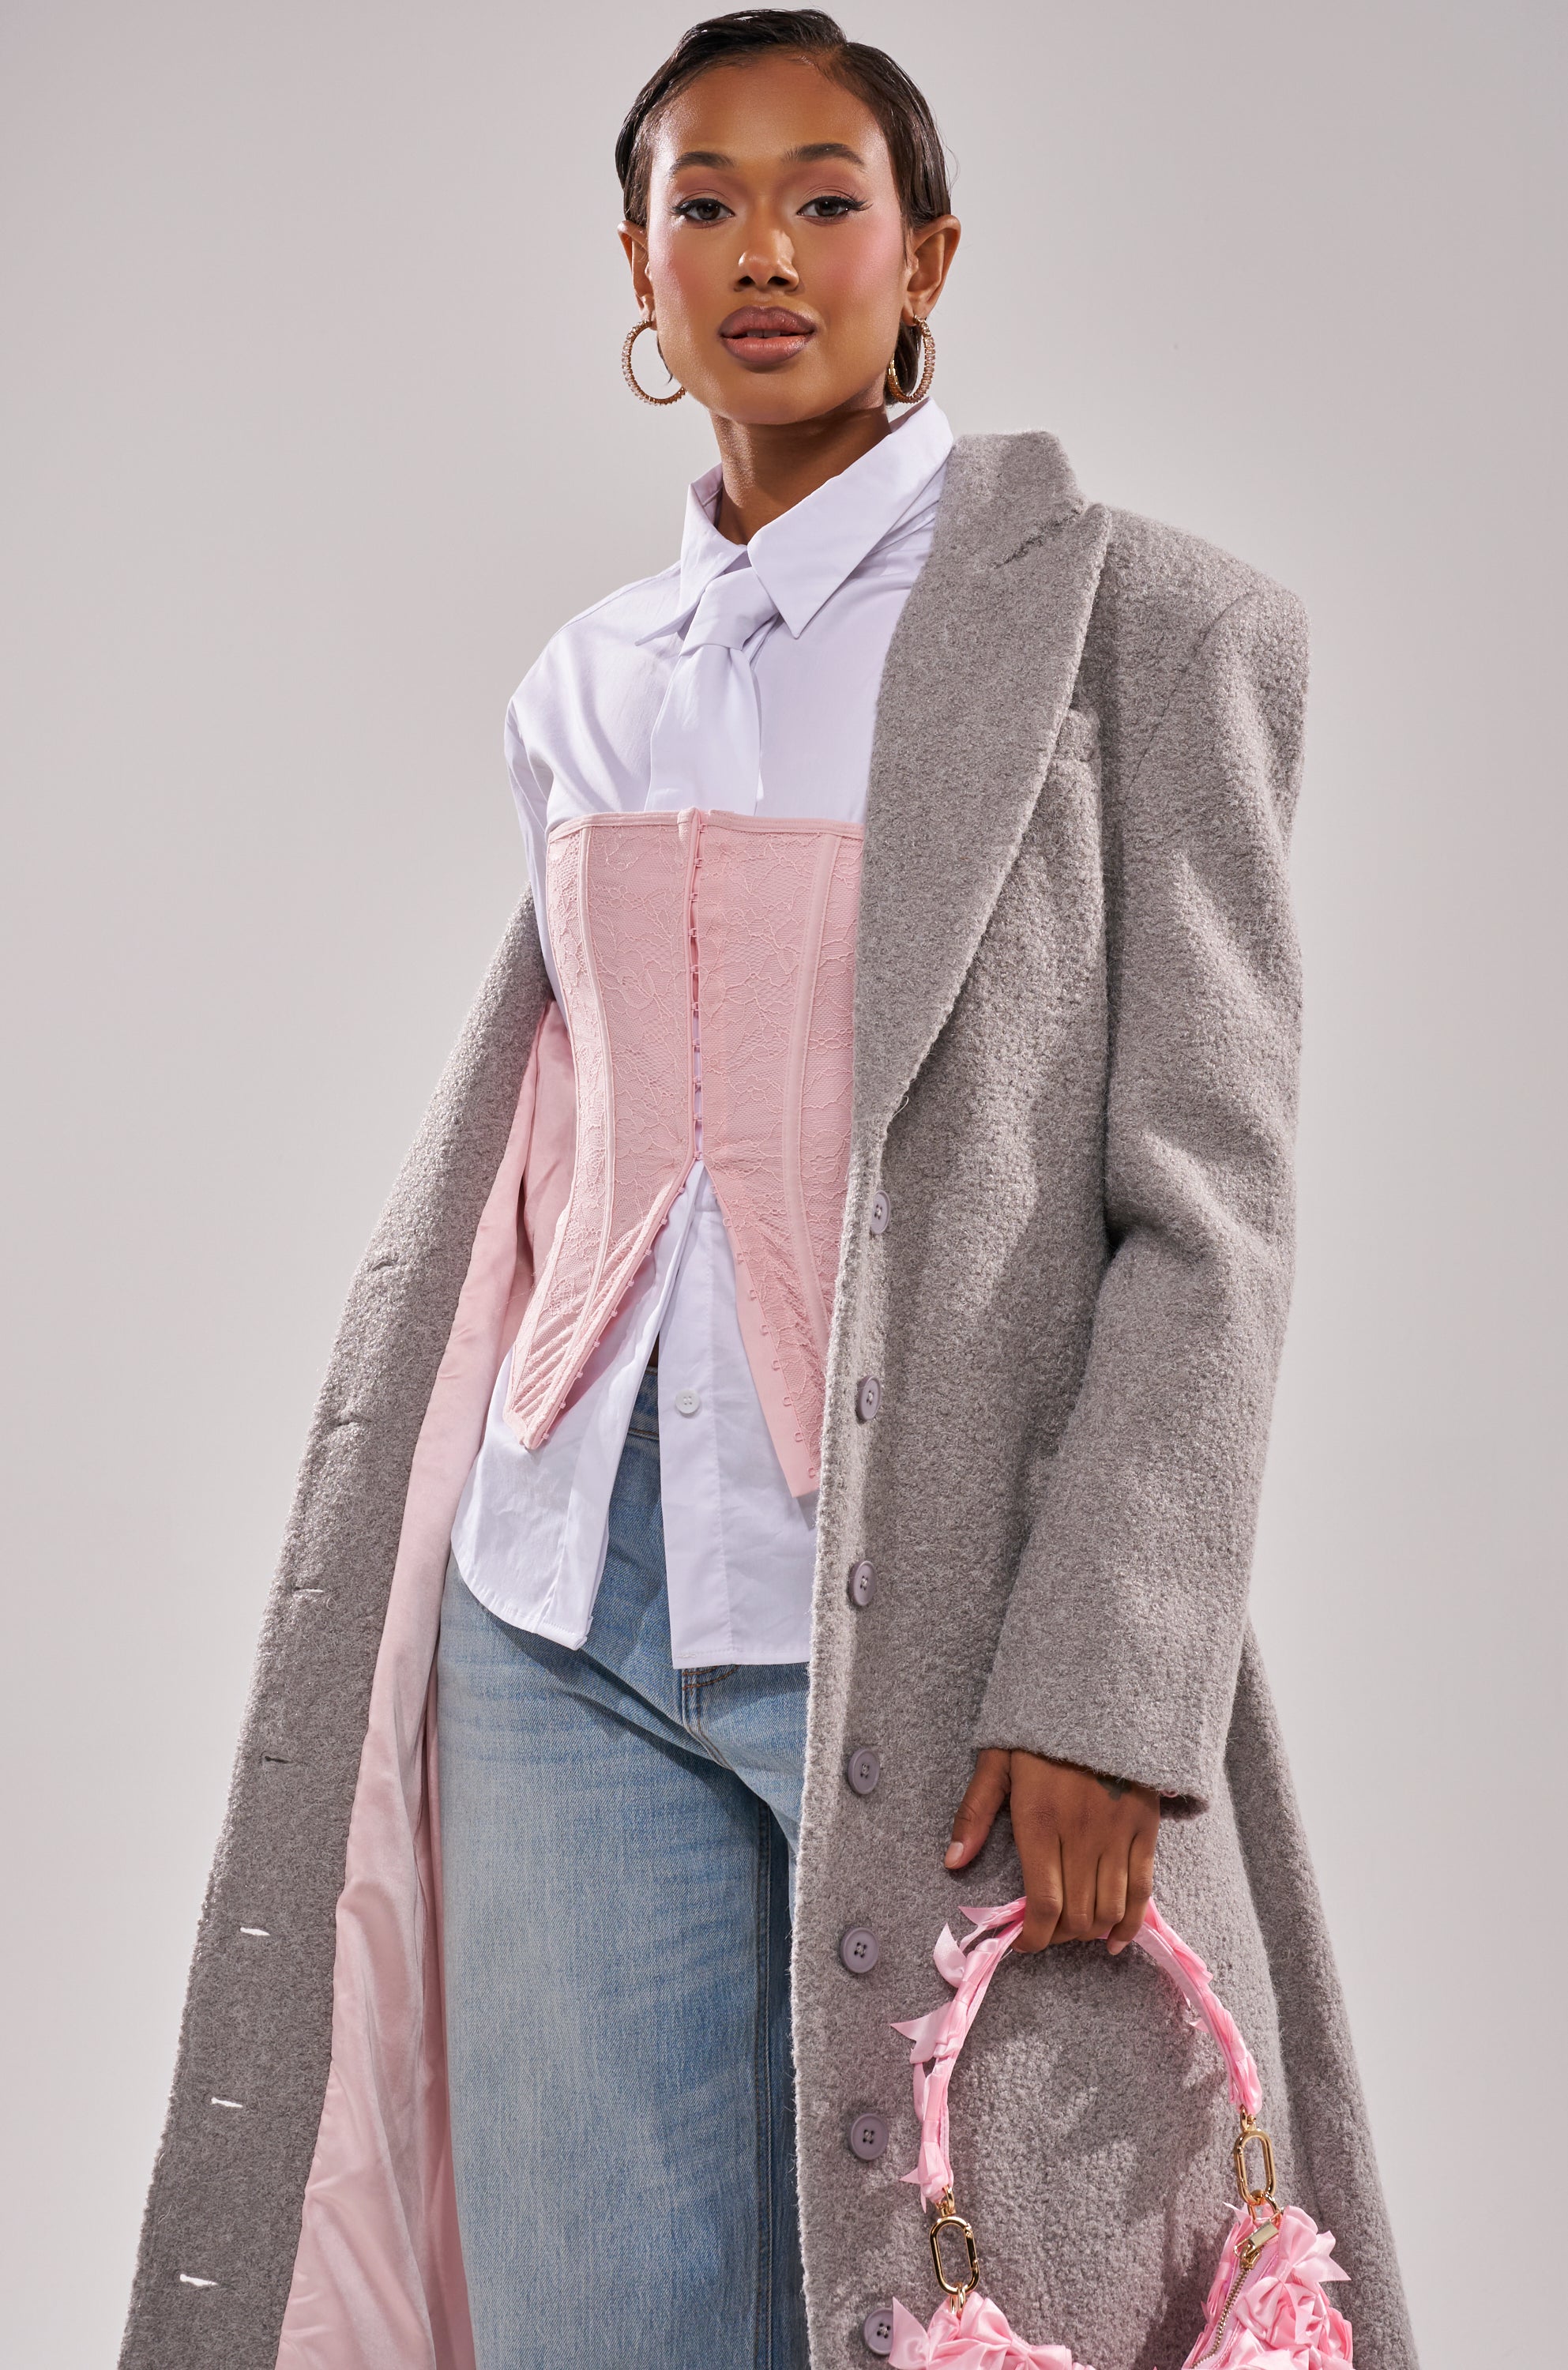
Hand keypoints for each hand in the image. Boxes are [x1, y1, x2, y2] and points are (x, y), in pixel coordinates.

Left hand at [945, 1747, 1159, 1954]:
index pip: (1044, 1904)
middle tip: (1046, 1932)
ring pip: (1110, 1908)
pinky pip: (1143, 1889)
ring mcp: (1118, 1833)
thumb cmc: (1039, 1732)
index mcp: (1040, 1821)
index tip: (1023, 1943)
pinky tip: (1116, 1938)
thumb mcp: (996, 1762)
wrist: (1098, 1695)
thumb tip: (952, 1862)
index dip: (1035, 1937)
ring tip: (1075, 1931)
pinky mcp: (1145, 1828)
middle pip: (1078, 1915)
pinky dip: (1131, 1922)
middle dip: (1059, 1937)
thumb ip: (974, 1813)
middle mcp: (1082, 1835)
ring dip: (1091, 1931)